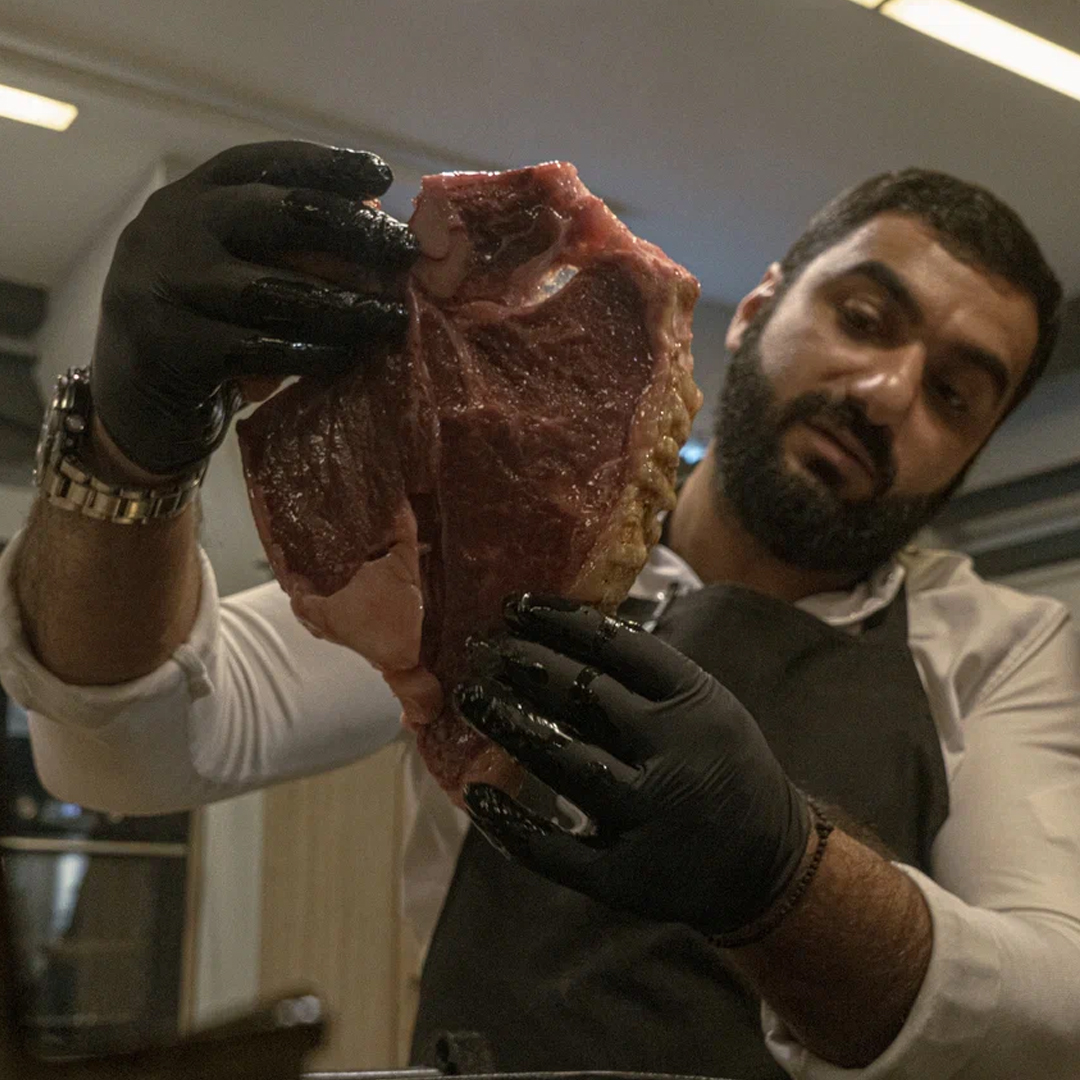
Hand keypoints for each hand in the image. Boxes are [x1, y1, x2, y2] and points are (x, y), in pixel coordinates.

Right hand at [91, 140, 419, 474]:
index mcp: (191, 197)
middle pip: (274, 211)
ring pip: (273, 289)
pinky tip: (346, 360)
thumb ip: (283, 247)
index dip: (325, 164)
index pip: (261, 161)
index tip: (383, 175)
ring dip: (343, 305)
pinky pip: (257, 348)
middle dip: (350, 230)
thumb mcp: (233, 273)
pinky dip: (310, 354)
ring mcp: (160, 284)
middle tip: (404, 253)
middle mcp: (170, 227)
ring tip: (391, 319)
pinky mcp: (165, 347)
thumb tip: (380, 227)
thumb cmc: (204, 330)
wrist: (132, 404)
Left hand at [454, 594, 811, 935]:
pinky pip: (551, 848)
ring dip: (507, 723)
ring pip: (561, 758)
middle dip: (525, 664)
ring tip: (471, 698)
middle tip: (482, 648)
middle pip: (583, 694)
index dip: (559, 620)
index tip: (516, 605)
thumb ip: (648, 674)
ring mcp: (647, 816)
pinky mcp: (623, 875)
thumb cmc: (723, 768)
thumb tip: (563, 627)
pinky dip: (509, 820)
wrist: (769, 866)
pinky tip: (475, 794)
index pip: (617, 645)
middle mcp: (672, 753)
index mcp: (694, 702)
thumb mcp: (708, 705)